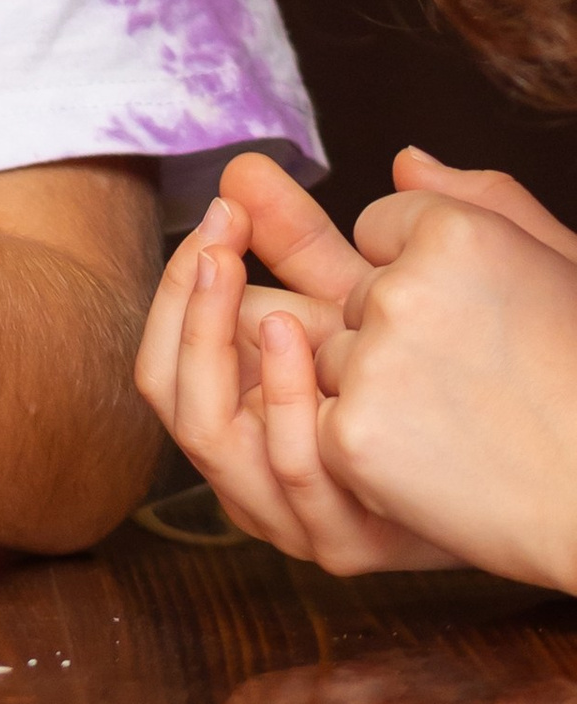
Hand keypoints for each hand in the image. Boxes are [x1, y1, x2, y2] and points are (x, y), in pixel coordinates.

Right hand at [134, 177, 453, 575]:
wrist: (567, 458)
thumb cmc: (489, 366)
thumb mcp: (385, 291)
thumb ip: (308, 239)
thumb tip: (243, 165)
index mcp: (259, 395)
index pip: (179, 334)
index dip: (185, 272)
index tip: (226, 207)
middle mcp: (261, 453)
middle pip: (166, 382)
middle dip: (181, 301)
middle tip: (218, 237)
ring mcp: (293, 505)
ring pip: (204, 428)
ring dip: (208, 343)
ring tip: (235, 273)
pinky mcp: (340, 538)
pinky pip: (282, 466)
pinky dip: (278, 398)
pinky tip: (296, 335)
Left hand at [304, 176, 576, 588]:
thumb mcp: (562, 268)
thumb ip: (484, 200)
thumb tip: (403, 162)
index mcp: (457, 233)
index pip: (378, 226)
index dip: (424, 278)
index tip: (477, 320)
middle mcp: (404, 288)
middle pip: (353, 298)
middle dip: (395, 336)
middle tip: (482, 382)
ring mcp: (374, 363)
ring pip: (330, 361)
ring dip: (376, 393)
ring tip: (465, 424)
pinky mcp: (351, 436)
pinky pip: (320, 429)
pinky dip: (366, 453)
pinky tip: (438, 465)